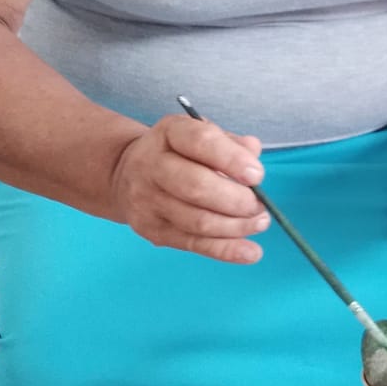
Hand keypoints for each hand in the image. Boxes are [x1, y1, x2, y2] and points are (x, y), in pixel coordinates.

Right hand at [110, 113, 268, 263]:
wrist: (126, 173)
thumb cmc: (178, 152)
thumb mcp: (201, 134)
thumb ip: (230, 142)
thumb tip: (253, 153)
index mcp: (169, 133)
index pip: (201, 142)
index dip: (232, 159)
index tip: (257, 175)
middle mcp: (151, 165)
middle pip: (197, 187)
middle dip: (237, 200)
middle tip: (260, 206)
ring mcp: (148, 201)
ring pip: (197, 221)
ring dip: (236, 226)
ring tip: (260, 222)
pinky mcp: (152, 230)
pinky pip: (194, 244)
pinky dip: (226, 250)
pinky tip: (250, 252)